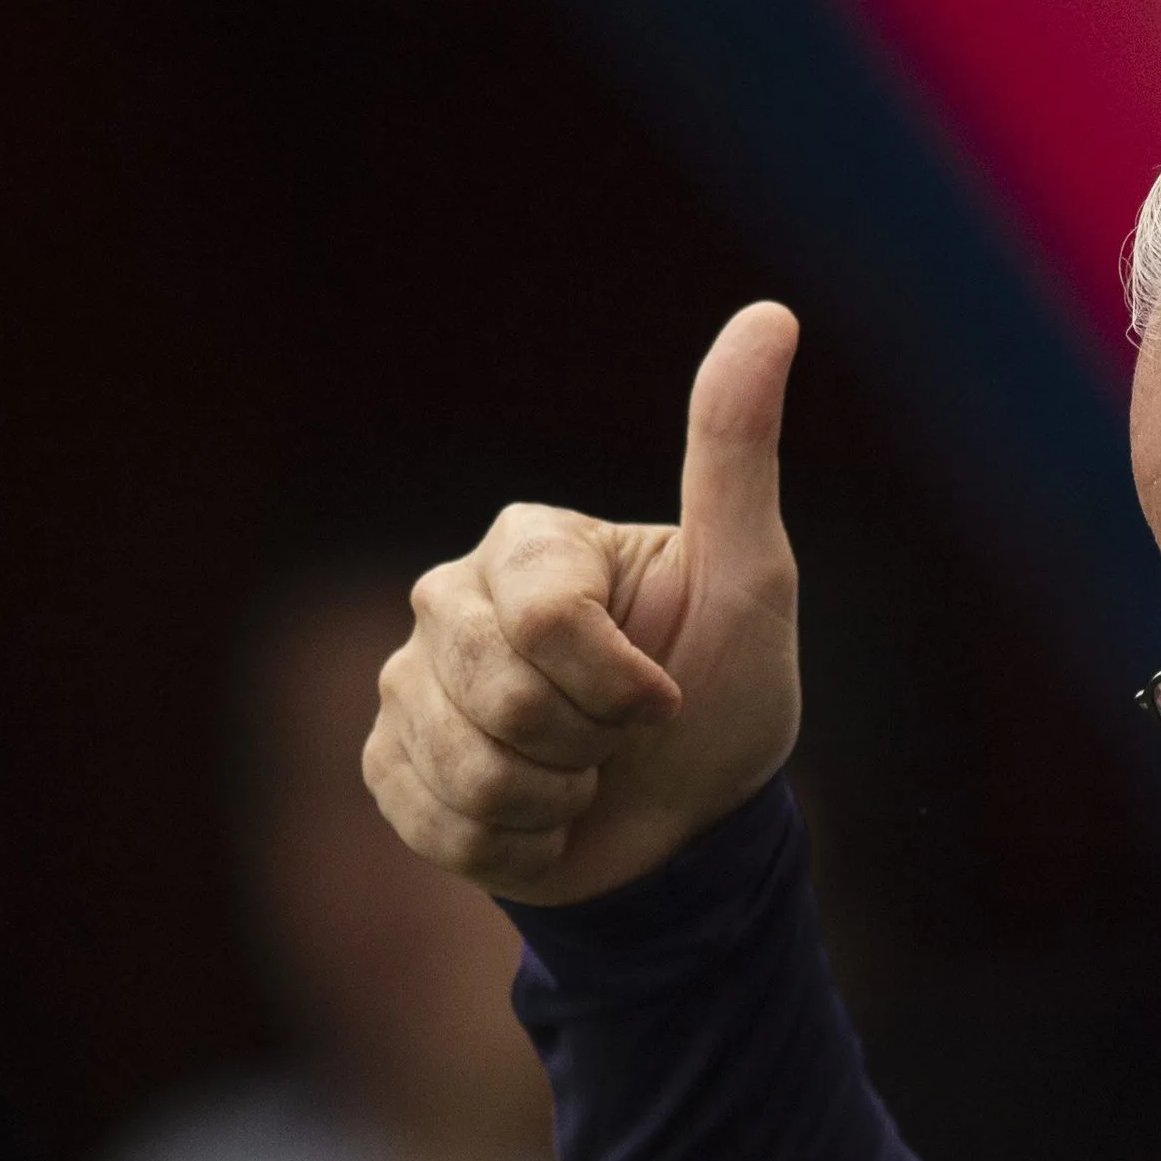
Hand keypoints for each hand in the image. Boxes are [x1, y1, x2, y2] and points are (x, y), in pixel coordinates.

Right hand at [366, 302, 802, 903]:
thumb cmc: (725, 691)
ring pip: (466, 768)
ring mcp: (408, 685)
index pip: (545, 620)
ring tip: (583, 777)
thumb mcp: (752, 578)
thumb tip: (772, 313)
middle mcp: (448, 599)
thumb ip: (737, 452)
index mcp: (527, 544)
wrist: (688, 823)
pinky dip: (516, 846)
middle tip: (620, 738)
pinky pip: (440, 823)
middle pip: (501, 695)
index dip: (619, 684)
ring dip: (555, 800)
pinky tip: (543, 819)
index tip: (664, 694)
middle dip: (589, 744)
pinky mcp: (389, 766)